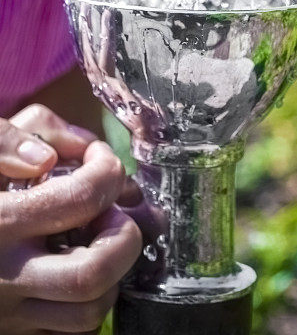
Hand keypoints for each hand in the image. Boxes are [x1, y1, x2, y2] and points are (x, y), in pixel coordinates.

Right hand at [0, 104, 142, 333]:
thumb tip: (46, 157)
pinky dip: (88, 302)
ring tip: (98, 240)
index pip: (81, 198)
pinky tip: (77, 267)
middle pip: (93, 272)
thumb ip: (7, 141)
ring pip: (88, 313)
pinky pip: (68, 332)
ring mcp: (9, 314)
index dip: (107, 170)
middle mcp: (5, 276)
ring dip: (113, 274)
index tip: (100, 159)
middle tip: (112, 210)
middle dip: (124, 235)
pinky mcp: (12, 334)